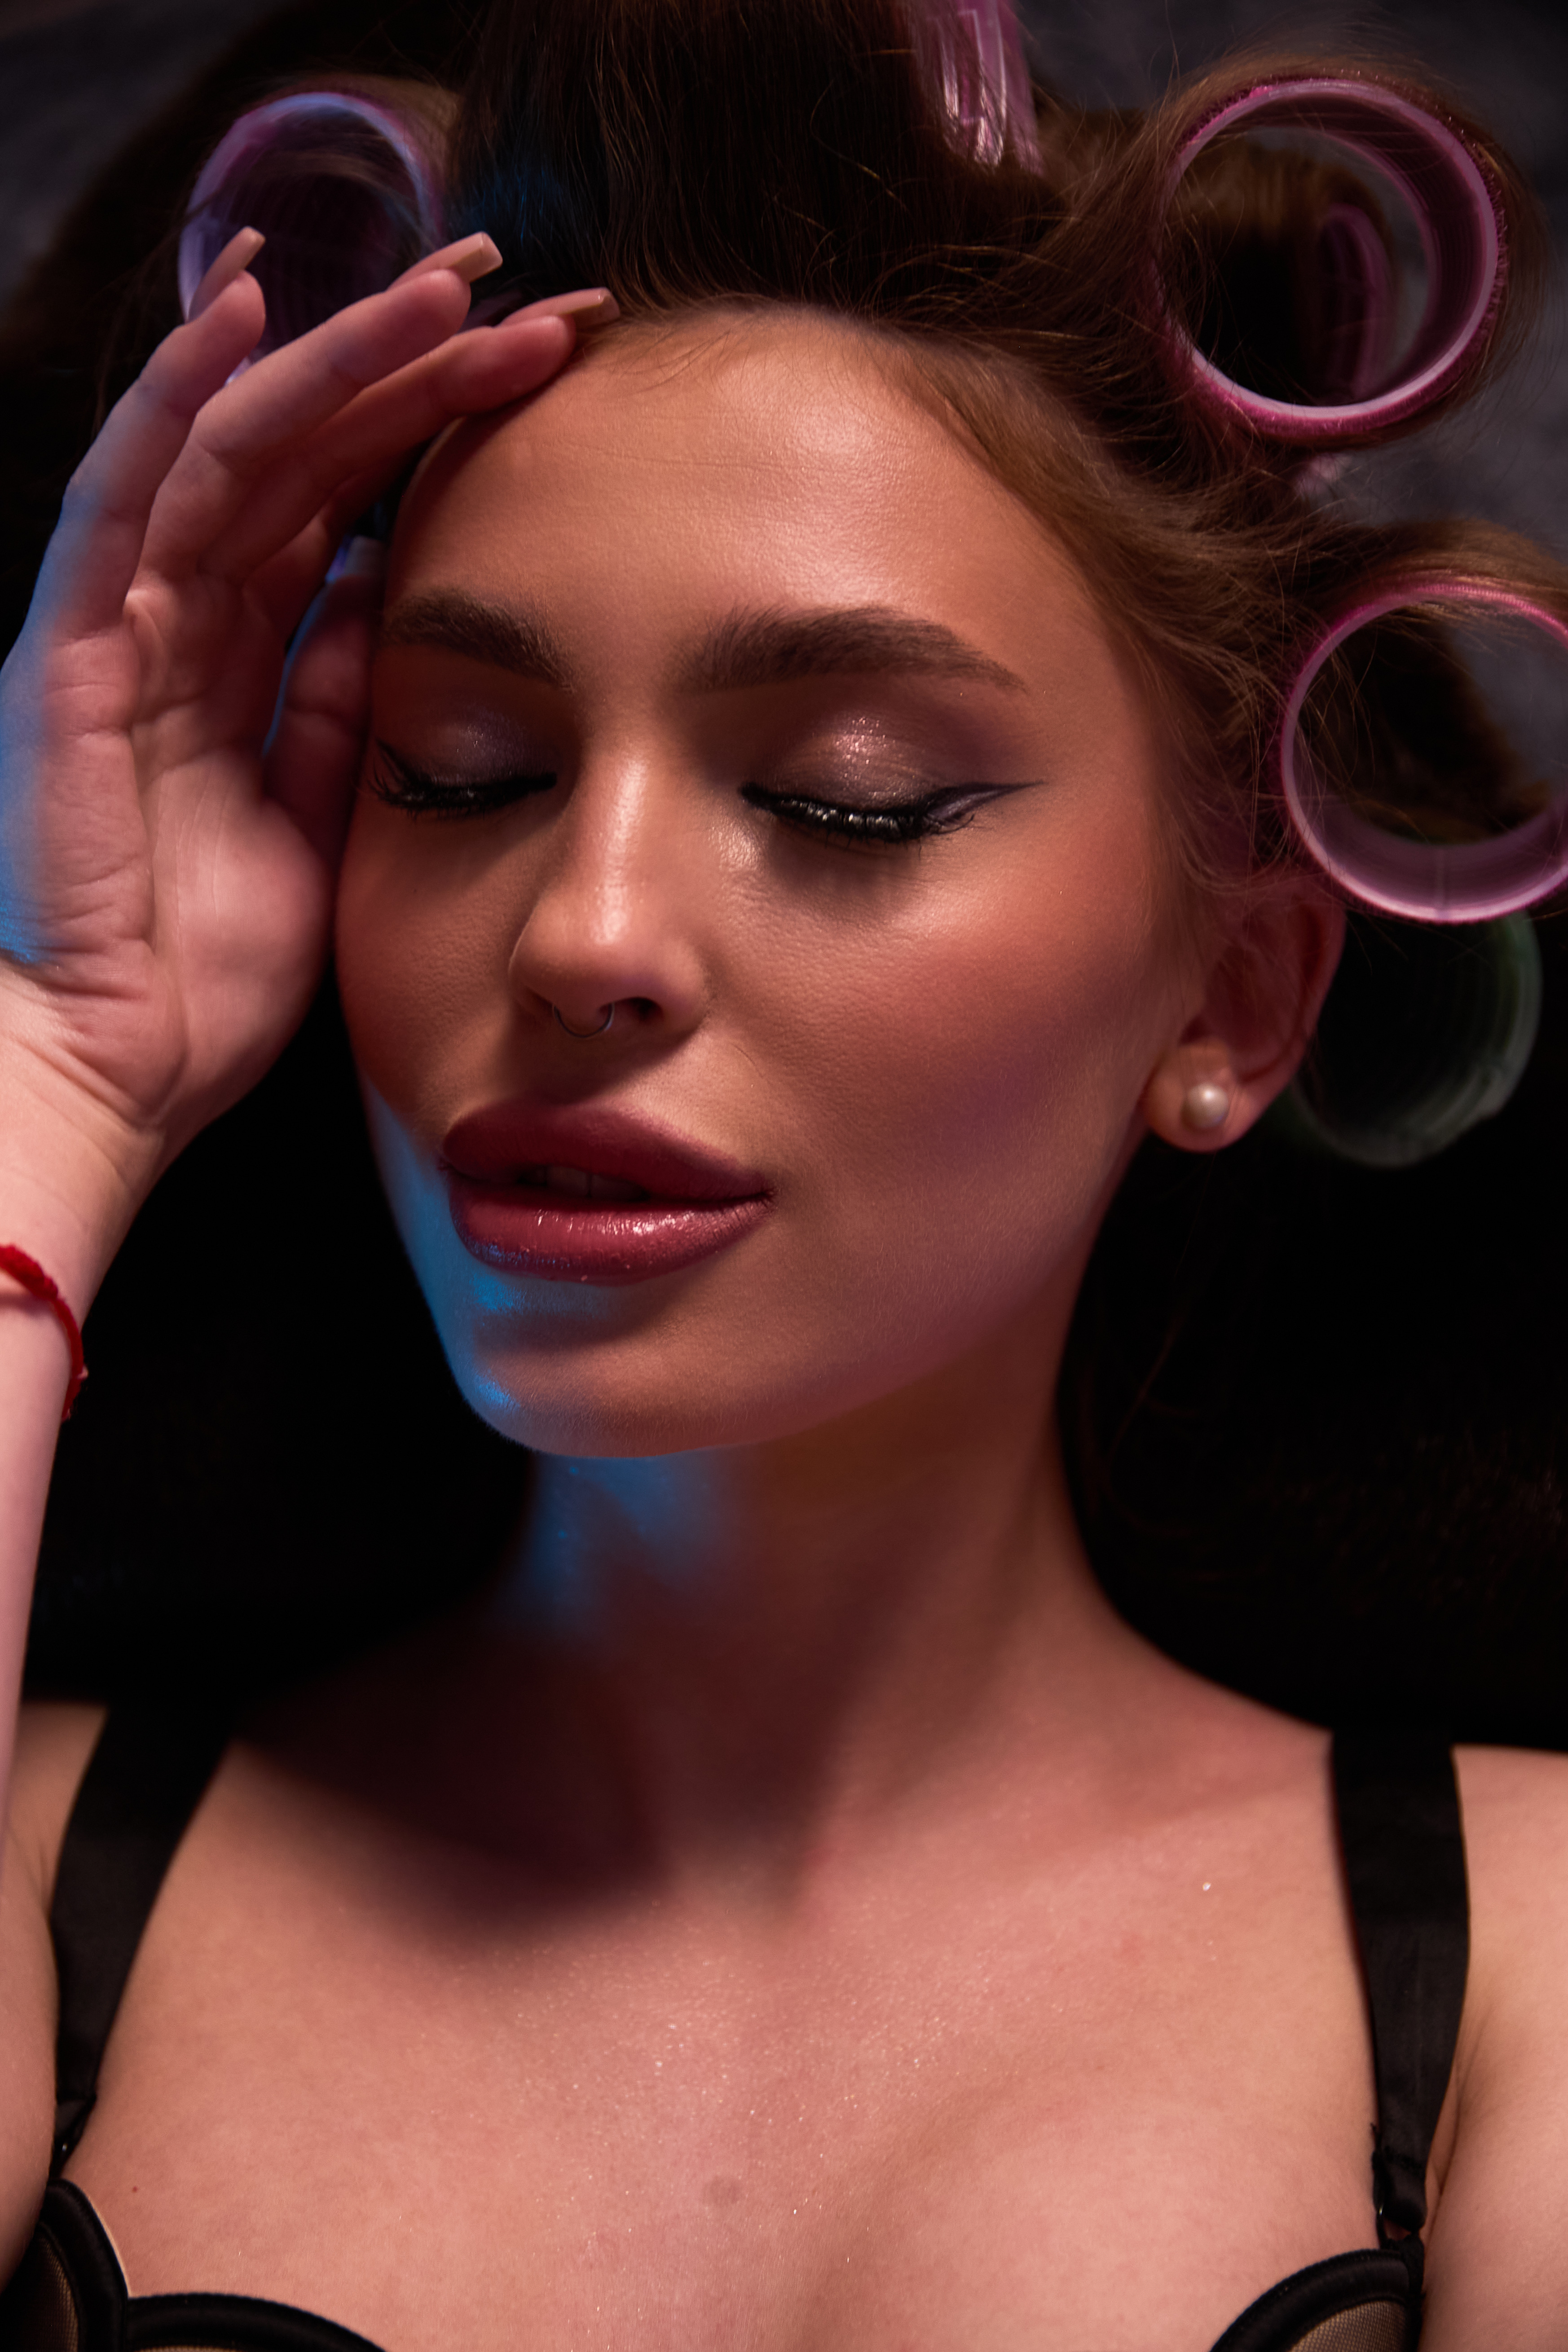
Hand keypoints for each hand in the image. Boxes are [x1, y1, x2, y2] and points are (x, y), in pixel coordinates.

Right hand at [0, 232, 598, 1294]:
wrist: (119, 1068)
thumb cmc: (206, 964)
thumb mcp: (315, 810)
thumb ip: (335, 696)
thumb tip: (382, 589)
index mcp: (241, 657)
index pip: (347, 502)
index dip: (443, 426)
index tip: (555, 377)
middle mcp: (178, 616)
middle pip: (306, 451)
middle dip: (416, 363)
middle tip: (534, 296)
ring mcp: (119, 624)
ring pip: (232, 445)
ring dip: (336, 354)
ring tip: (442, 283)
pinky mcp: (69, 653)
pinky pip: (124, 500)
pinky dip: (179, 402)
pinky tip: (245, 313)